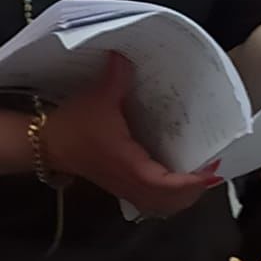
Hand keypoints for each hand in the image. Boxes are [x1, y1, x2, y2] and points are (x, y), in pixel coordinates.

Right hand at [45, 52, 221, 217]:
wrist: (48, 144)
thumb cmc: (75, 124)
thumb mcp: (98, 98)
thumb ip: (117, 77)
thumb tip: (126, 54)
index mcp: (129, 164)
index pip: (165, 184)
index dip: (191, 182)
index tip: (212, 171)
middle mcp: (130, 181)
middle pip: (170, 202)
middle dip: (194, 192)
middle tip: (212, 172)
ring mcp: (125, 187)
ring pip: (162, 206)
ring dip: (183, 197)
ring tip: (200, 178)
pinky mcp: (121, 186)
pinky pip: (152, 202)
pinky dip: (169, 197)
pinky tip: (177, 182)